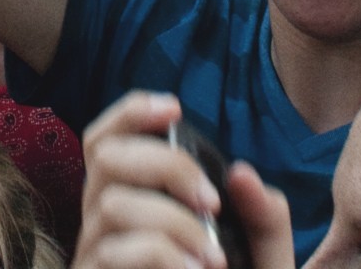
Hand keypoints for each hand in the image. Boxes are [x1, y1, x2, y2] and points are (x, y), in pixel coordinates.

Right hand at [73, 94, 295, 268]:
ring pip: (111, 205)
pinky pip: (119, 252)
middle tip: (212, 202)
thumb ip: (265, 223)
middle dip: (164, 164)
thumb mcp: (260, 265)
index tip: (173, 108)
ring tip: (212, 257)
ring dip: (171, 221)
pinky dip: (162, 253)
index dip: (129, 112)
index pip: (107, 140)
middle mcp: (104, 225)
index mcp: (135, 205)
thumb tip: (243, 174)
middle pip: (105, 158)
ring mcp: (94, 258)